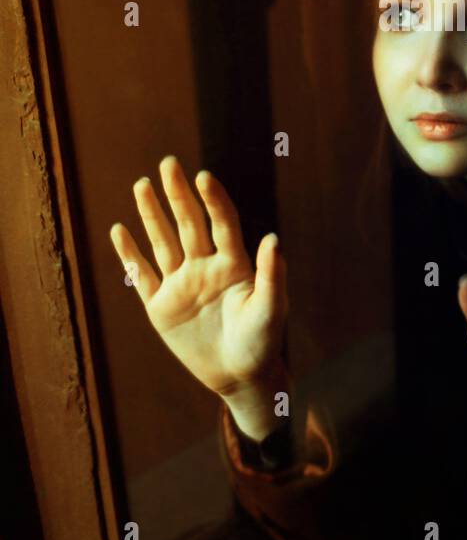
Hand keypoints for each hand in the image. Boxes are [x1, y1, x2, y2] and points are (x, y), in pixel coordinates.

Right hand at [109, 155, 288, 401]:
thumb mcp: (271, 308)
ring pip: (163, 242)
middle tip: (169, 163)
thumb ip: (272, 274)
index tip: (203, 177)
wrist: (241, 376)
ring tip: (142, 184)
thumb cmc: (263, 341)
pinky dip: (130, 255)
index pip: (222, 223)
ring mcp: (181, 284)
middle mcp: (205, 267)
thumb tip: (273, 238)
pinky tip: (119, 230)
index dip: (213, 200)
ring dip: (152, 214)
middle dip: (178, 194)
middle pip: (189, 223)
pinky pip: (142, 276)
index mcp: (234, 264)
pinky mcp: (161, 307)